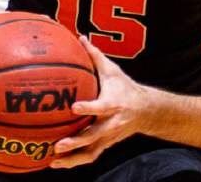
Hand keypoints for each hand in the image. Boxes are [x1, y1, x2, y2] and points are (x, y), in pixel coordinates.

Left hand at [49, 36, 148, 167]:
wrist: (147, 111)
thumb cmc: (125, 88)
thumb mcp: (113, 70)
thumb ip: (95, 55)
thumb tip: (80, 36)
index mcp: (113, 104)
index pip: (101, 107)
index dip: (89, 108)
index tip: (73, 107)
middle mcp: (111, 124)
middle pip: (94, 136)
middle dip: (76, 142)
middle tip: (57, 145)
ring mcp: (109, 137)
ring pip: (91, 152)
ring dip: (72, 159)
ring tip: (53, 161)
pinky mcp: (106, 145)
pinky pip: (90, 156)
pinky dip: (74, 161)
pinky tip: (56, 164)